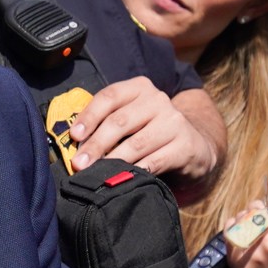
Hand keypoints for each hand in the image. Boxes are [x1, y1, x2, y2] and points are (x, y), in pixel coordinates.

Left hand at [65, 77, 216, 180]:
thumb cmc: (150, 131)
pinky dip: (134, 172)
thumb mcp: (132, 118)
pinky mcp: (185, 146)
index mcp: (140, 88)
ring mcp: (174, 122)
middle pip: (120, 121)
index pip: (110, 96)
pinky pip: (154, 162)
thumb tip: (76, 142)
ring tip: (95, 174)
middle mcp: (158, 100)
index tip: (74, 136)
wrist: (193, 145)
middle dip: (95, 144)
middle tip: (79, 164)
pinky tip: (121, 180)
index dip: (89, 116)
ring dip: (112, 161)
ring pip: (136, 144)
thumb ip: (107, 122)